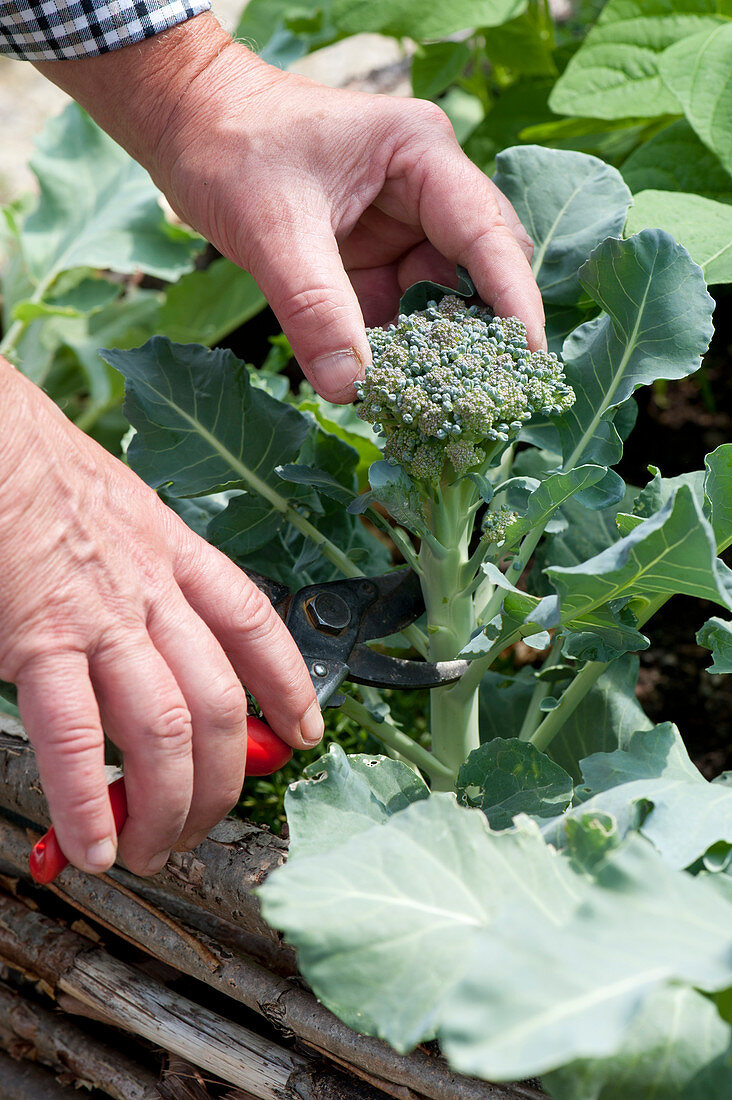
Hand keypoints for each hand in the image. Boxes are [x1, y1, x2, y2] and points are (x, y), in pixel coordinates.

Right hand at [0, 362, 321, 875]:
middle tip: (206, 824)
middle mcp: (152, 589)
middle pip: (220, 703)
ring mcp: (99, 618)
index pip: (257, 626)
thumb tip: (154, 645)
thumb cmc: (38, 469)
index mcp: (174, 551)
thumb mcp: (119, 509)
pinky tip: (93, 844)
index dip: (290, 687)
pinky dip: (87, 802)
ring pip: (166, 730)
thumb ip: (146, 575)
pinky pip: (76, 738)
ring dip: (167, 806)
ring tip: (155, 851)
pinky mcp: (38, 641)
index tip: (305, 733)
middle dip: (224, 782)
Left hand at [155, 56, 544, 402]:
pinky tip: (391, 393)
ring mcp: (399, 230)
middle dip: (479, 333)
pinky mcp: (371, 262)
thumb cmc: (231, 144)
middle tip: (486, 397)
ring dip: (434, 352)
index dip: (513, 297)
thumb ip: (314, 307)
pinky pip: (397, 317)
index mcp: (421, 156)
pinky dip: (394, 354)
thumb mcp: (274, 226)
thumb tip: (351, 388)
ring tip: (436, 406)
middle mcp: (424, 193)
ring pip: (438, 303)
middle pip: (477, 272)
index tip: (527, 356)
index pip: (487, 232)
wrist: (185, 125)